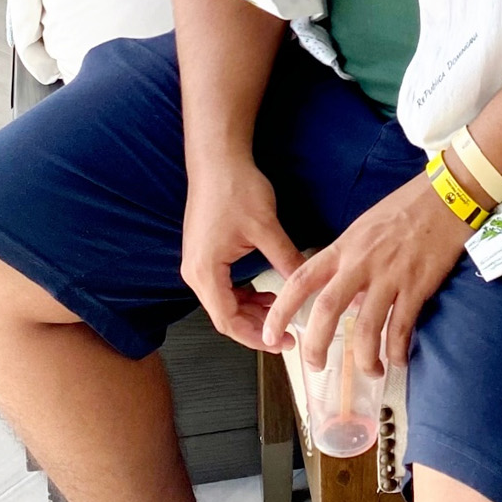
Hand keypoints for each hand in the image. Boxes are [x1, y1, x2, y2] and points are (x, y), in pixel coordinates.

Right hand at [181, 157, 304, 350]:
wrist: (217, 159)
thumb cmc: (234, 187)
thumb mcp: (266, 228)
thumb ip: (286, 260)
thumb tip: (306, 285)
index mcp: (205, 271)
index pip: (228, 321)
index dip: (257, 337)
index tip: (282, 342)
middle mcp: (195, 272)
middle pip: (224, 316)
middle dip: (256, 327)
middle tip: (286, 334)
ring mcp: (197, 262)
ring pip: (223, 302)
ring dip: (250, 311)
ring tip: (280, 312)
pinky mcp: (204, 252)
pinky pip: (222, 286)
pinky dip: (243, 294)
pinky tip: (265, 291)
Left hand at [262, 171, 472, 375]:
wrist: (447, 196)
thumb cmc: (406, 207)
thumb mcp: (365, 227)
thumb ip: (350, 261)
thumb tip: (348, 300)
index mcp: (345, 247)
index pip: (302, 279)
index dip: (281, 310)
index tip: (270, 334)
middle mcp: (362, 263)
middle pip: (327, 310)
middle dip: (316, 345)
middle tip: (316, 365)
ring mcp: (390, 275)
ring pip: (367, 327)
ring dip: (365, 358)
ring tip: (371, 371)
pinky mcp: (418, 285)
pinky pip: (402, 327)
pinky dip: (398, 350)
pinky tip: (398, 360)